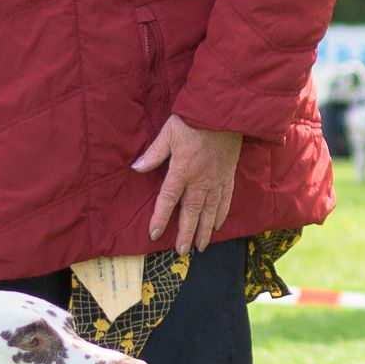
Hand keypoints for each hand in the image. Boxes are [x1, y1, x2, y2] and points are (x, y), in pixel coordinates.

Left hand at [133, 114, 245, 256]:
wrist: (225, 112)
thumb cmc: (194, 120)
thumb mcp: (169, 133)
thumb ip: (154, 153)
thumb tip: (136, 168)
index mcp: (182, 170)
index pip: (168, 199)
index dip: (161, 218)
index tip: (155, 234)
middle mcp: (200, 180)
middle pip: (191, 212)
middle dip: (186, 233)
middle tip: (182, 252)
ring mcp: (217, 179)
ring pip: (210, 211)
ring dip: (204, 230)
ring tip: (200, 247)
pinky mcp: (228, 175)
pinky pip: (226, 199)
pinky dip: (222, 214)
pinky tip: (217, 225)